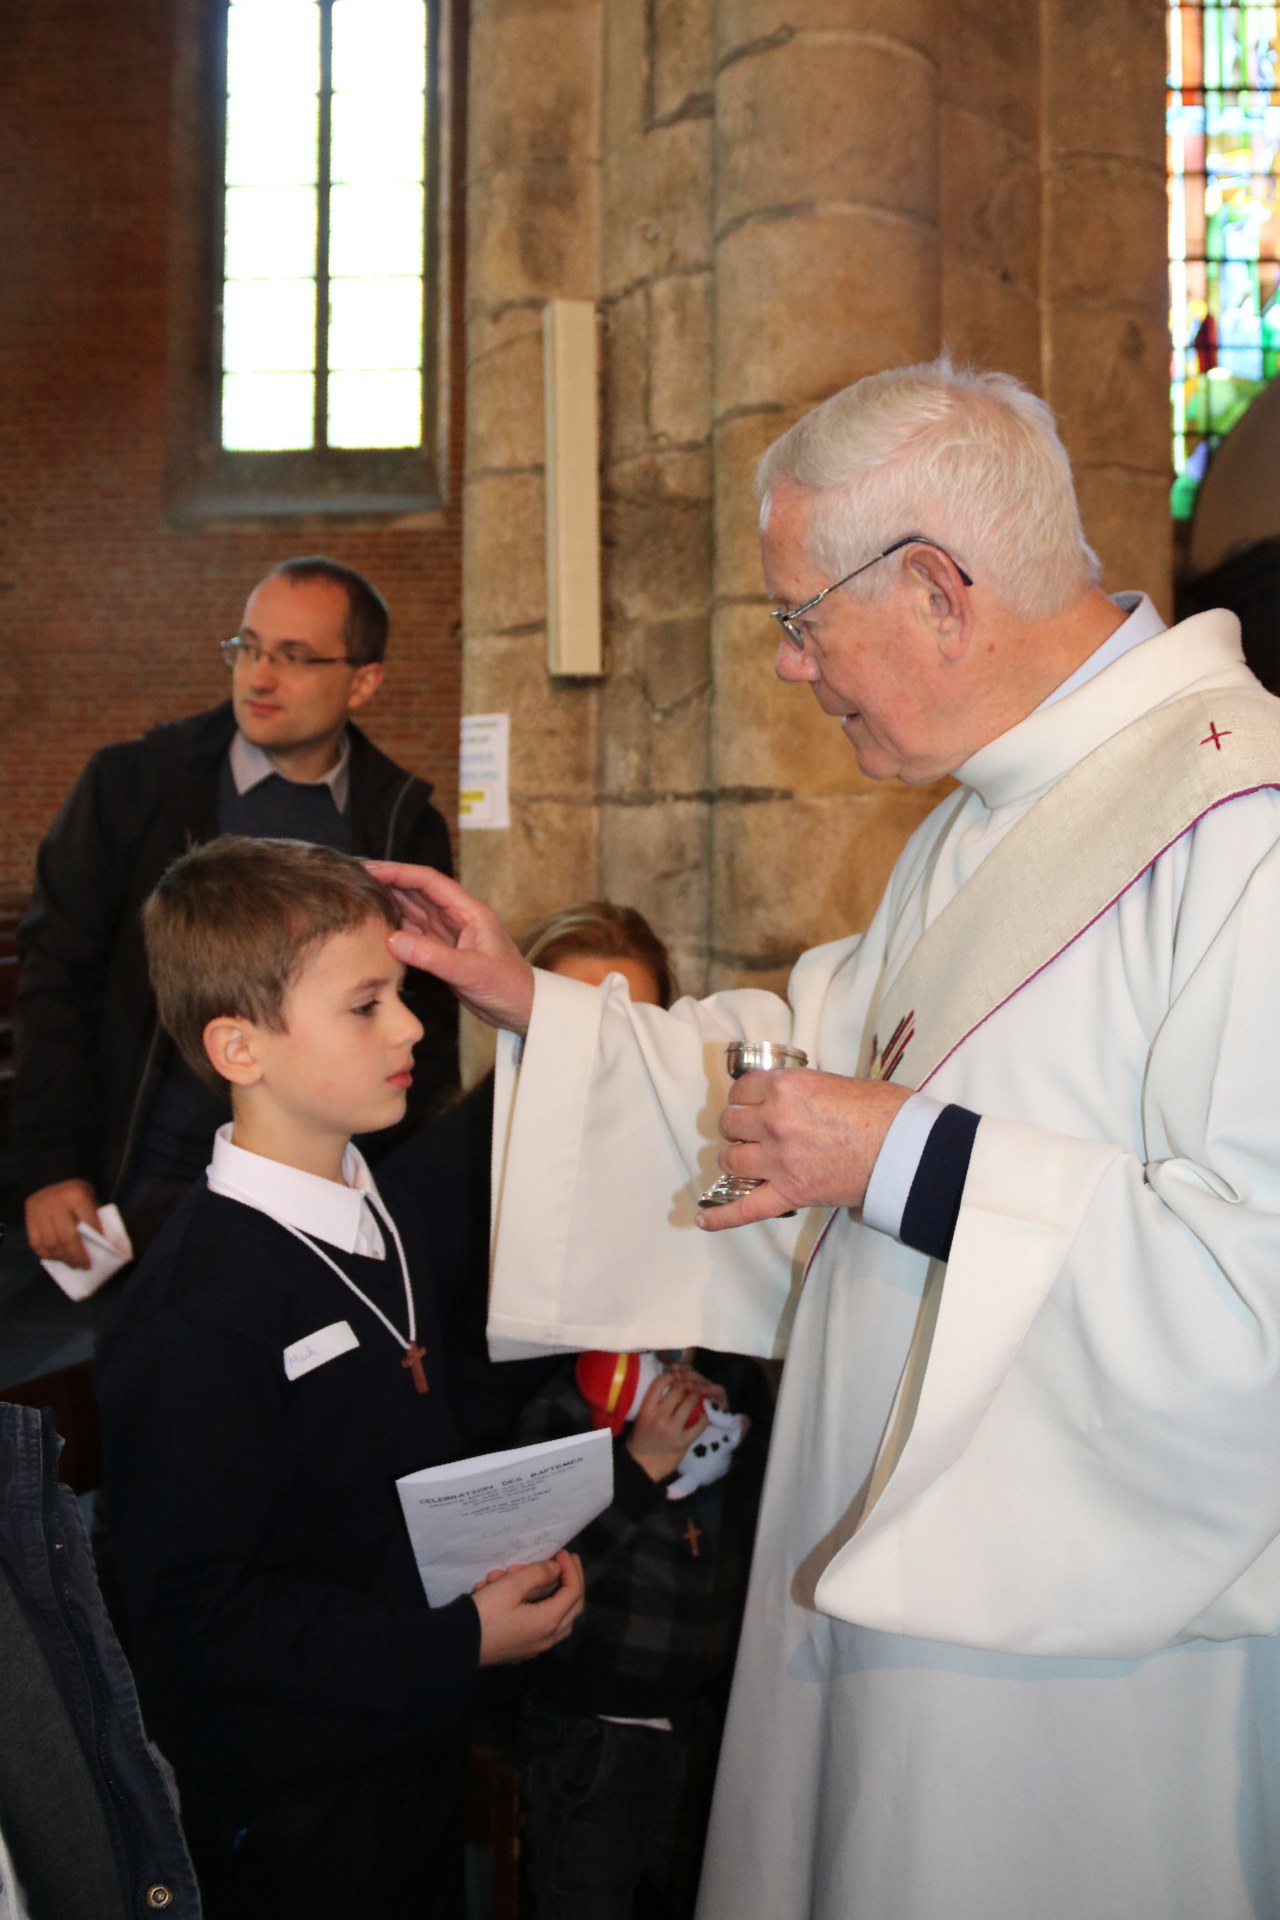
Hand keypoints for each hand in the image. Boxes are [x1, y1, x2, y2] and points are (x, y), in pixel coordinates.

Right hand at [25, 1180, 102, 1267]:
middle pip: (66, 1238)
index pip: (89, 1223)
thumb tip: (102, 1245)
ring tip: (72, 1264)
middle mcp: (56, 1203)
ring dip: (62, 1258)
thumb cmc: (75, 1192)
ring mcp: (40, 1210)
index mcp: (76, 1195)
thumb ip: (93, 1217)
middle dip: (76, 1256)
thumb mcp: (89, 1197)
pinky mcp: (29, 1216)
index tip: (103, 1250)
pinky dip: (46, 1254)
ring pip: (50, 1244)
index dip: (97, 1239)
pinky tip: (57, 1258)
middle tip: (85, 1266)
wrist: (51, 1176)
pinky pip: (36, 1243)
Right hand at [365, 861, 535, 1034]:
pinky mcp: (443, 952)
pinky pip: (414, 934)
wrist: (523, 1010)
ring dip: (388, 903)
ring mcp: (448, 934)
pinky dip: (394, 929)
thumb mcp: (470, 971)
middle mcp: (456, 917)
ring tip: (357, 896)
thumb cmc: (508, 986)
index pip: (428, 881)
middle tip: (354, 877)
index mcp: (468, 910)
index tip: (370, 869)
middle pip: (416, 891)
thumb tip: (391, 939)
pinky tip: (375, 927)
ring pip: (413, 911)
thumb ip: (432, 956)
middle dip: (387, 882)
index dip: (398, 872)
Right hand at [473, 1551, 584, 1663]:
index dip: (571, 1569)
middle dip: (571, 1581)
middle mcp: (548, 1638)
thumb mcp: (511, 1586)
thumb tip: (556, 1569)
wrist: (458, 1645)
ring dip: (552, 1595)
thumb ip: (538, 1574)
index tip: (561, 1552)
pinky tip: (522, 1597)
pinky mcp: (522, 1650)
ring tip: (533, 1576)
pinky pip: (541, 1627)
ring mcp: (536, 1647)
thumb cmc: (486, 1613)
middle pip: (572, 1607)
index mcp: (549, 1621)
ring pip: (559, 1619)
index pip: (573, 1592)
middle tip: (564, 1561)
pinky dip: (539, 1608)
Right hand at [625, 1370, 708, 1482]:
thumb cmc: (640, 1439)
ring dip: (695, 1397)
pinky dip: (703, 1417)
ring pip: (689, 1403)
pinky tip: (703, 1415)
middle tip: (689, 1385)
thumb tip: (670, 1385)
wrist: (642, 1465)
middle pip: (677, 1390)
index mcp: (646, 1410)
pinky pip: (699, 1425)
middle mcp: (659, 1417)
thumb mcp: (642, 1417)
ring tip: (697, 1396)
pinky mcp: (683, 1441)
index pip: (658, 1384)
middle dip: (685, 1385)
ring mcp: (672, 1429)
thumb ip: (654, 1403)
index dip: (669, 1377)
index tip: (674, 1377)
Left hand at [697, 1068, 913, 1231]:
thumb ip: (800, 1091)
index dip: (746, 1098)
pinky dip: (722, 1217)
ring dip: (735, 1159)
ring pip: (730, 1160)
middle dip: (739, 1127)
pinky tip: (703, 1220)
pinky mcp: (790, 1193)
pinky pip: (745, 1208)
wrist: (906, 1148)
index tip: (752, 1104)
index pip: (742, 1090)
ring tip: (747, 1161)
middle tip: (753, 1132)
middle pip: (730, 1123)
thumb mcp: (834, 1082)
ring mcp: (779, 1160)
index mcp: (786, 1088)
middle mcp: (775, 1121)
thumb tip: (789, 1100)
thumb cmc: (882, 1110)